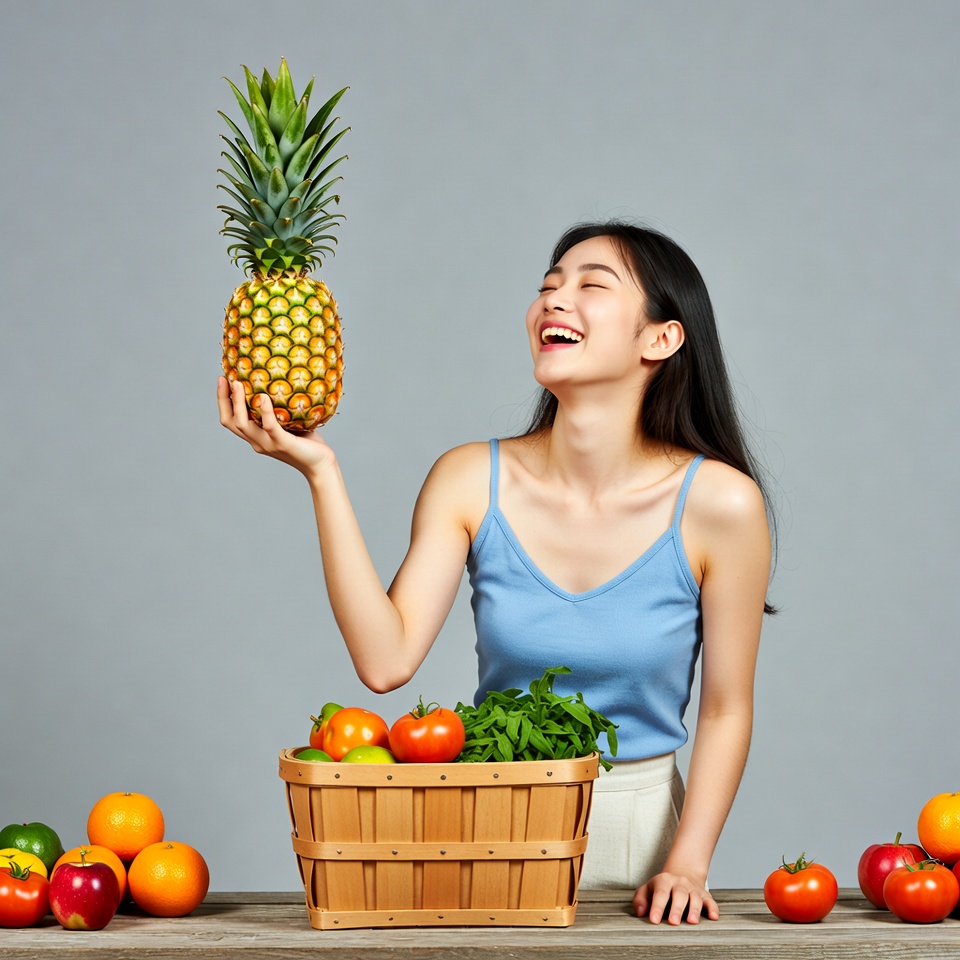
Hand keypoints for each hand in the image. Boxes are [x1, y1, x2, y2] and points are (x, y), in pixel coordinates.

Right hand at [217, 377, 336, 478]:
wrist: (321, 465)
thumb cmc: (308, 443)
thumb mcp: (290, 423)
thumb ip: (281, 408)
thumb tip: (280, 380)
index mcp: (256, 437)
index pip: (231, 420)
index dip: (223, 401)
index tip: (222, 379)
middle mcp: (258, 442)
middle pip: (231, 422)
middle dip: (224, 399)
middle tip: (224, 379)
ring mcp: (268, 444)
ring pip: (243, 424)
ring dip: (238, 403)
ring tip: (238, 384)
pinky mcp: (283, 444)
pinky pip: (270, 427)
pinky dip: (265, 411)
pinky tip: (264, 397)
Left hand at [633, 871, 718, 924]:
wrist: (682, 873)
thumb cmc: (661, 887)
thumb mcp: (647, 889)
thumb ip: (640, 899)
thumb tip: (640, 912)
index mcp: (664, 881)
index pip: (660, 893)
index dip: (657, 907)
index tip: (654, 920)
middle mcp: (680, 883)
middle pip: (679, 895)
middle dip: (676, 909)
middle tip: (673, 922)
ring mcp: (693, 889)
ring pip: (695, 898)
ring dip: (694, 910)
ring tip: (692, 921)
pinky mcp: (704, 895)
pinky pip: (711, 901)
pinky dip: (713, 909)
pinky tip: (714, 917)